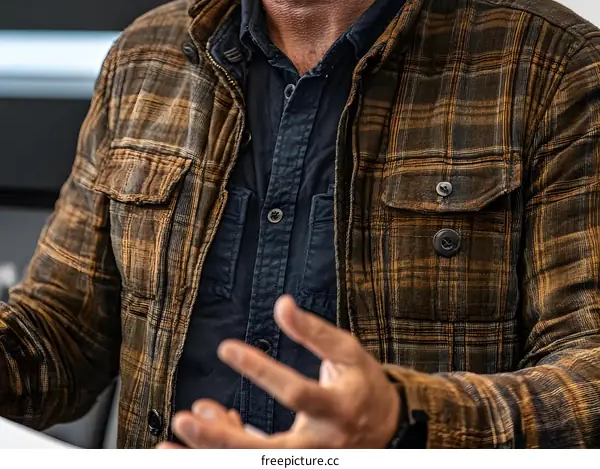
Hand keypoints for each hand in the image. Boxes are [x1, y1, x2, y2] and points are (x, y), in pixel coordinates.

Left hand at [158, 294, 399, 448]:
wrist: (387, 428)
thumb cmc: (361, 386)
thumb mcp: (347, 351)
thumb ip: (313, 331)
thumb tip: (282, 305)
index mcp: (335, 410)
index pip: (295, 392)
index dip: (260, 370)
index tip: (226, 348)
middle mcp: (319, 446)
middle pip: (265, 451)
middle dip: (220, 440)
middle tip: (184, 420)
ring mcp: (304, 463)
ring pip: (252, 466)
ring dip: (209, 456)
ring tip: (170, 444)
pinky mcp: (292, 466)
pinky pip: (253, 464)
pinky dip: (225, 449)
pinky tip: (207, 426)